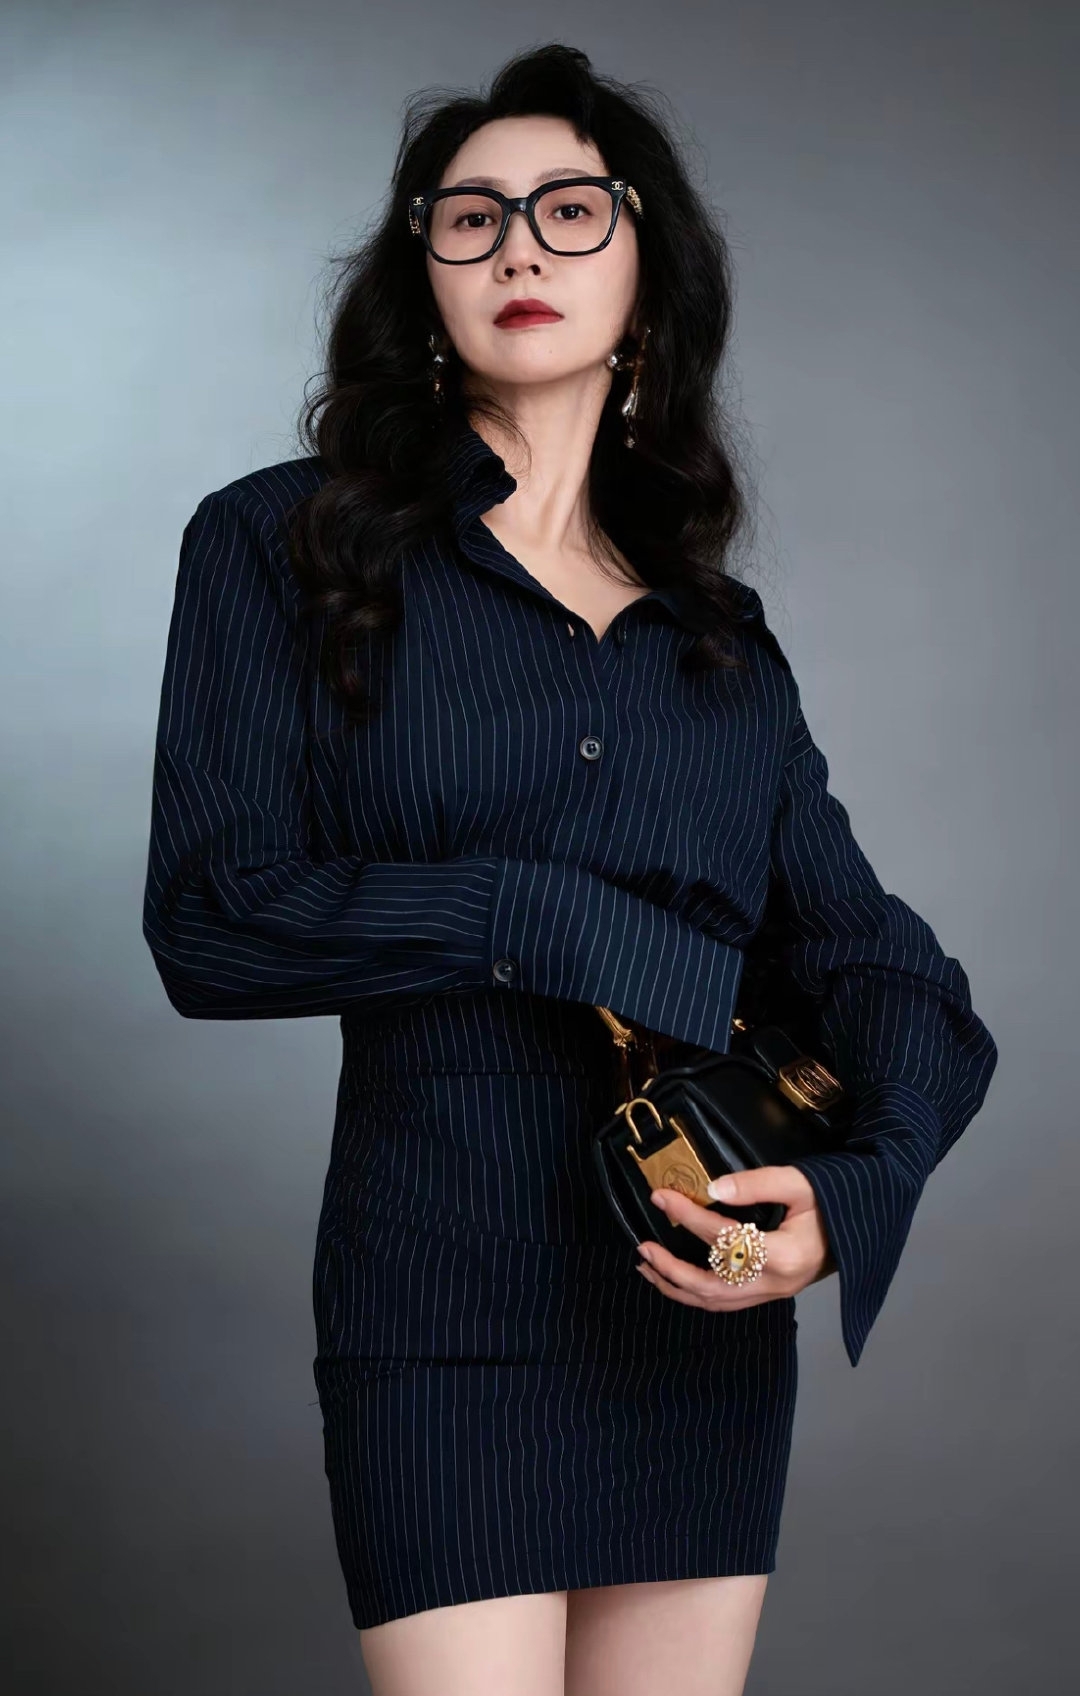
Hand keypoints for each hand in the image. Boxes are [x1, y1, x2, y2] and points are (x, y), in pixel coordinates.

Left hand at [635, 1165, 837, 1311]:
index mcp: (785, 1255)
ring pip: (715, 1302)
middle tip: (643, 1246)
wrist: (860, 1226)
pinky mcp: (771, 1294)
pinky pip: (726, 1303)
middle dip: (671, 1268)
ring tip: (648, 1266)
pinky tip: (676, 1280)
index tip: (661, 1197)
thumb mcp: (801, 1182)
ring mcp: (773, 1294)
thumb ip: (757, 1184)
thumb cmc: (834, 1201)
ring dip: (677, 1287)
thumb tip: (712, 1189)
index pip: (723, 1238)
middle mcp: (776, 1283)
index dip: (687, 1217)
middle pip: (711, 1286)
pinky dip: (695, 1294)